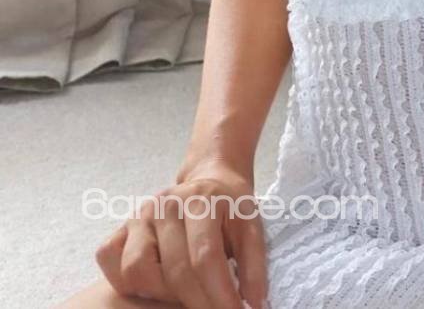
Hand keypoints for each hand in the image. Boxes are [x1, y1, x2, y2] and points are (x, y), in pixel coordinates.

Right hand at [94, 160, 266, 307]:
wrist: (210, 182)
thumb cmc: (230, 209)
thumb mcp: (252, 228)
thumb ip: (254, 266)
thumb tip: (255, 304)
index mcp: (200, 199)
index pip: (206, 257)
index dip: (220, 294)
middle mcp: (164, 204)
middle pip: (174, 270)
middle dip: (198, 302)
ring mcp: (139, 216)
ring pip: (137, 271)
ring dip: (161, 295)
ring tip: (186, 296)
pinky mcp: (121, 229)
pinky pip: (112, 263)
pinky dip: (129, 283)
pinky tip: (157, 286)